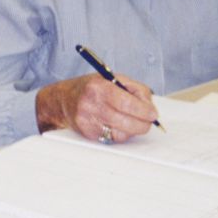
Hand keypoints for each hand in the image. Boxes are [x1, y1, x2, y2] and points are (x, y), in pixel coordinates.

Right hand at [35, 73, 156, 143]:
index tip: (153, 114)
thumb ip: (135, 89)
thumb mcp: (113, 78)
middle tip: (148, 120)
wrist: (64, 99)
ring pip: (121, 133)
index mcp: (98, 87)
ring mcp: (88, 121)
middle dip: (142, 123)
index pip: (126, 103)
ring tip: (131, 120)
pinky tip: (118, 124)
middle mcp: (91, 104)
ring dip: (132, 129)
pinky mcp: (88, 134)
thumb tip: (149, 107)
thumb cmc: (92, 88)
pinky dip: (120, 133)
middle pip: (125, 121)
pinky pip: (113, 138)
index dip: (143, 110)